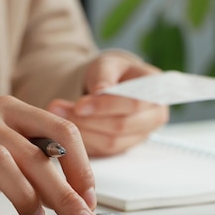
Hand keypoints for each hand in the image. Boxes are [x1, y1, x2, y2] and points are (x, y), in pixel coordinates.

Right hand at [0, 96, 97, 214]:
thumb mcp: (8, 147)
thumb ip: (38, 162)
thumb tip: (76, 197)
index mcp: (14, 109)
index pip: (61, 130)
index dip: (81, 166)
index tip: (89, 197)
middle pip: (35, 152)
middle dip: (62, 191)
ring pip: (2, 161)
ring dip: (25, 195)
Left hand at [47, 51, 168, 156]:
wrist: (108, 86)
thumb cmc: (111, 72)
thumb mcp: (107, 64)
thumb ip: (104, 76)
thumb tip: (100, 92)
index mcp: (158, 92)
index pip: (134, 103)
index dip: (106, 106)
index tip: (79, 105)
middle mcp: (155, 116)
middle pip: (122, 126)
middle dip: (88, 120)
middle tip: (58, 109)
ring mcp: (140, 135)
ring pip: (111, 142)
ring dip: (81, 131)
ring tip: (57, 114)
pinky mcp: (124, 147)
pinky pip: (103, 150)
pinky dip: (82, 141)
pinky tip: (64, 128)